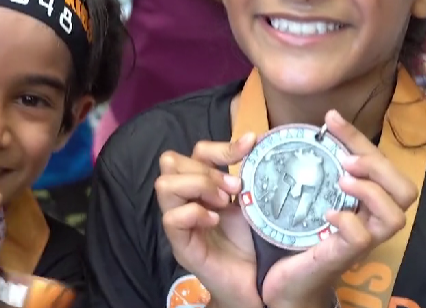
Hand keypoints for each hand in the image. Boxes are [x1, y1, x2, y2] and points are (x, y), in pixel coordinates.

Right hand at [155, 133, 263, 307]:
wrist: (262, 285)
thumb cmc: (259, 244)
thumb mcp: (257, 201)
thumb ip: (252, 175)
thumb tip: (256, 141)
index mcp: (206, 187)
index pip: (196, 151)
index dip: (220, 145)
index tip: (252, 144)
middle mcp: (188, 201)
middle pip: (170, 161)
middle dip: (205, 169)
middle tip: (233, 188)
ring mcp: (182, 224)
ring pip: (163, 185)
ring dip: (198, 187)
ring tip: (224, 203)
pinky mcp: (182, 246)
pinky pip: (171, 219)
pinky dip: (195, 213)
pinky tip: (216, 220)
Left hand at [261, 110, 417, 307]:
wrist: (281, 283)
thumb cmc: (289, 238)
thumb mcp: (297, 198)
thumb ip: (297, 171)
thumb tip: (271, 134)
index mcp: (361, 201)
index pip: (381, 164)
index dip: (358, 137)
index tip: (331, 118)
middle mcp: (368, 220)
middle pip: (404, 188)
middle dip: (377, 163)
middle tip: (346, 158)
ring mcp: (360, 241)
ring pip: (395, 215)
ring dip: (371, 190)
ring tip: (343, 178)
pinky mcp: (342, 257)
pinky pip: (362, 238)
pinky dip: (348, 221)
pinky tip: (328, 213)